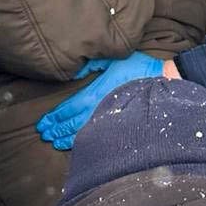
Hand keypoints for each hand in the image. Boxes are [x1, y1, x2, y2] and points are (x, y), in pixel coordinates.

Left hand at [36, 53, 164, 149]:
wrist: (162, 83)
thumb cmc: (137, 69)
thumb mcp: (112, 59)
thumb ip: (92, 64)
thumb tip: (75, 71)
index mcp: (94, 94)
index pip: (69, 108)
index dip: (55, 117)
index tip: (43, 123)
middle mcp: (98, 109)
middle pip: (72, 124)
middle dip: (56, 129)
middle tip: (44, 134)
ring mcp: (108, 120)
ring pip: (82, 133)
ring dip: (66, 138)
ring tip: (54, 142)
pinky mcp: (118, 125)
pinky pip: (96, 136)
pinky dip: (83, 142)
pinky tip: (76, 146)